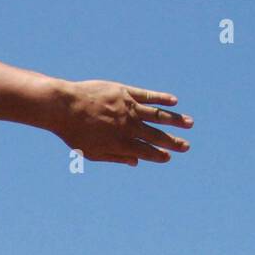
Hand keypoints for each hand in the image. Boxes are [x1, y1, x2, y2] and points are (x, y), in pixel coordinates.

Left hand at [54, 80, 191, 165]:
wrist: (64, 107)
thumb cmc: (74, 133)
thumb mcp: (91, 152)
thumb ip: (115, 157)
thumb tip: (135, 162)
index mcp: (119, 143)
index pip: (144, 151)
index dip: (158, 155)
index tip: (169, 157)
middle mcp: (128, 126)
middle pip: (155, 135)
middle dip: (172, 141)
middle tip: (187, 146)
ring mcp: (128, 108)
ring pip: (157, 115)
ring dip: (175, 120)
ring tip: (190, 124)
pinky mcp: (125, 92)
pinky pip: (148, 96)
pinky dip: (162, 99)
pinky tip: (174, 102)